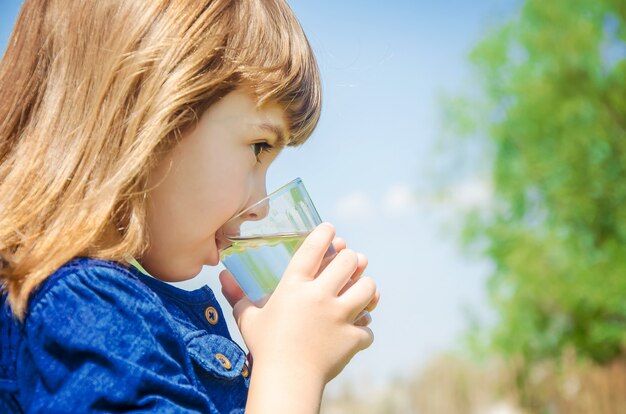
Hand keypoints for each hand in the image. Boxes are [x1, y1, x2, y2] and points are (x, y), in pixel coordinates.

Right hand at [219, 223, 378, 383]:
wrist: (286, 381)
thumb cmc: (265, 348)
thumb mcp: (248, 319)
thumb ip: (237, 296)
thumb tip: (222, 276)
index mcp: (294, 287)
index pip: (314, 248)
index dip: (325, 233)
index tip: (331, 230)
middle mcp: (320, 296)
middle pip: (349, 261)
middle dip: (352, 258)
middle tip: (350, 262)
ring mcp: (340, 316)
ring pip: (368, 288)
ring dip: (367, 288)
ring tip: (361, 290)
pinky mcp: (353, 337)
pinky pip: (368, 327)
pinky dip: (364, 328)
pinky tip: (357, 329)